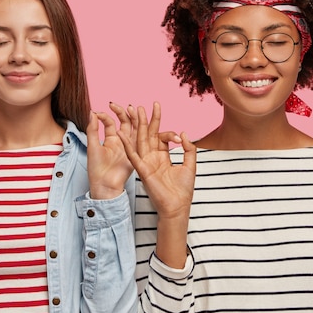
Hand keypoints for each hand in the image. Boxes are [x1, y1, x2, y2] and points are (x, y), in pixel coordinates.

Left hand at [85, 102, 135, 199]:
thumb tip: (91, 112)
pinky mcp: (135, 153)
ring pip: (134, 128)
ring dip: (134, 118)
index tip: (98, 113)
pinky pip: (137, 140)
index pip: (111, 122)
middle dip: (123, 112)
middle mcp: (121, 141)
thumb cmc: (96, 169)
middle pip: (125, 122)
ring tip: (132, 108)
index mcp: (111, 139)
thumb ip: (92, 129)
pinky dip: (136, 131)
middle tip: (117, 105)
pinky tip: (132, 123)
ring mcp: (130, 146)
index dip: (105, 116)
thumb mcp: (92, 146)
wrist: (104, 185)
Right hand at [113, 102, 196, 267]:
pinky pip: (133, 155)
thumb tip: (183, 133)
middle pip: (147, 135)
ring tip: (131, 111)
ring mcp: (146, 163)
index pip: (159, 137)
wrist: (177, 207)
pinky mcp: (142, 170)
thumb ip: (189, 149)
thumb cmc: (183, 190)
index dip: (163, 128)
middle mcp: (152, 158)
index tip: (168, 124)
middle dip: (145, 120)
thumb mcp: (190, 165)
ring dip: (134, 126)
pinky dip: (127, 144)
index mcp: (162, 157)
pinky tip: (121, 133)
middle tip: (143, 105)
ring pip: (139, 141)